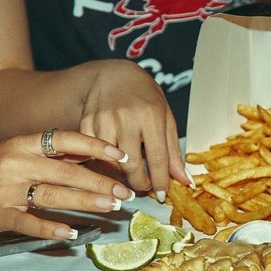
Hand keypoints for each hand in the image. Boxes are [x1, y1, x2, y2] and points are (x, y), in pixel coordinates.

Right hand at [0, 130, 133, 239]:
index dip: (96, 146)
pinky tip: (72, 232)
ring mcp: (8, 190)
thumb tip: (96, 157)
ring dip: (87, 201)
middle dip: (101, 181)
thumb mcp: (17, 153)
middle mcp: (18, 163)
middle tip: (125, 192)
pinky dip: (52, 228)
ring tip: (111, 206)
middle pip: (67, 171)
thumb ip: (51, 155)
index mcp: (24, 144)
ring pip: (54, 195)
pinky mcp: (0, 215)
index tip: (121, 155)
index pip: (66, 139)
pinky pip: (30, 222)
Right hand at [79, 60, 189, 198]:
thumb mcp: (166, 118)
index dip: (160, 181)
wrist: (114, 75)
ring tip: (129, 178)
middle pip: (130, 165)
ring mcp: (103, 120)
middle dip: (139, 183)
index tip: (163, 195)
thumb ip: (173, 151)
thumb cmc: (145, 97)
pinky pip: (91, 155)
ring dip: (120, 178)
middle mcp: (126, 118)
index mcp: (151, 115)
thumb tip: (184, 181)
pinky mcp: (85, 123)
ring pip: (109, 164)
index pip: (157, 158)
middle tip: (144, 187)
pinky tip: (111, 167)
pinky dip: (102, 166)